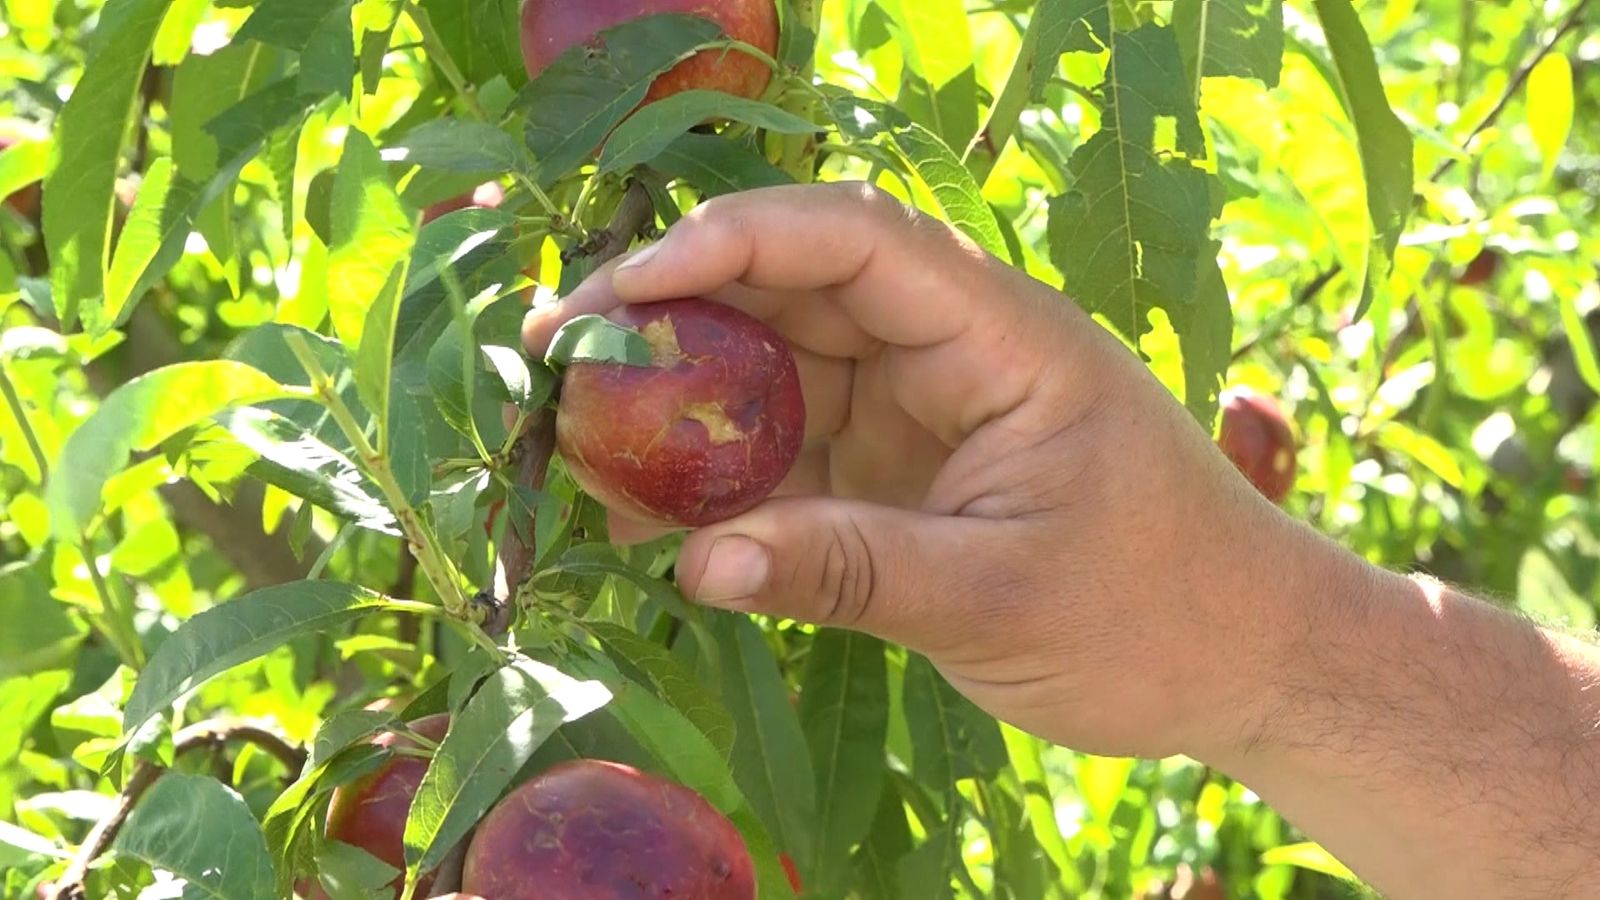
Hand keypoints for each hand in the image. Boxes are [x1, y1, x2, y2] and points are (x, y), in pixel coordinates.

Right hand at [524, 183, 1355, 761]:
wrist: (1243, 661)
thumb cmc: (1156, 614)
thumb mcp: (1000, 597)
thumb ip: (853, 572)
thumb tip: (698, 565)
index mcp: (1001, 336)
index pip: (854, 242)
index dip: (733, 242)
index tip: (625, 287)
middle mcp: (949, 353)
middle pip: (794, 292)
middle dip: (674, 311)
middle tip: (558, 356)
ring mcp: (919, 412)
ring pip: (779, 371)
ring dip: (684, 399)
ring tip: (577, 442)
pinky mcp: (899, 473)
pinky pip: (793, 454)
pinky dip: (722, 480)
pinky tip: (646, 517)